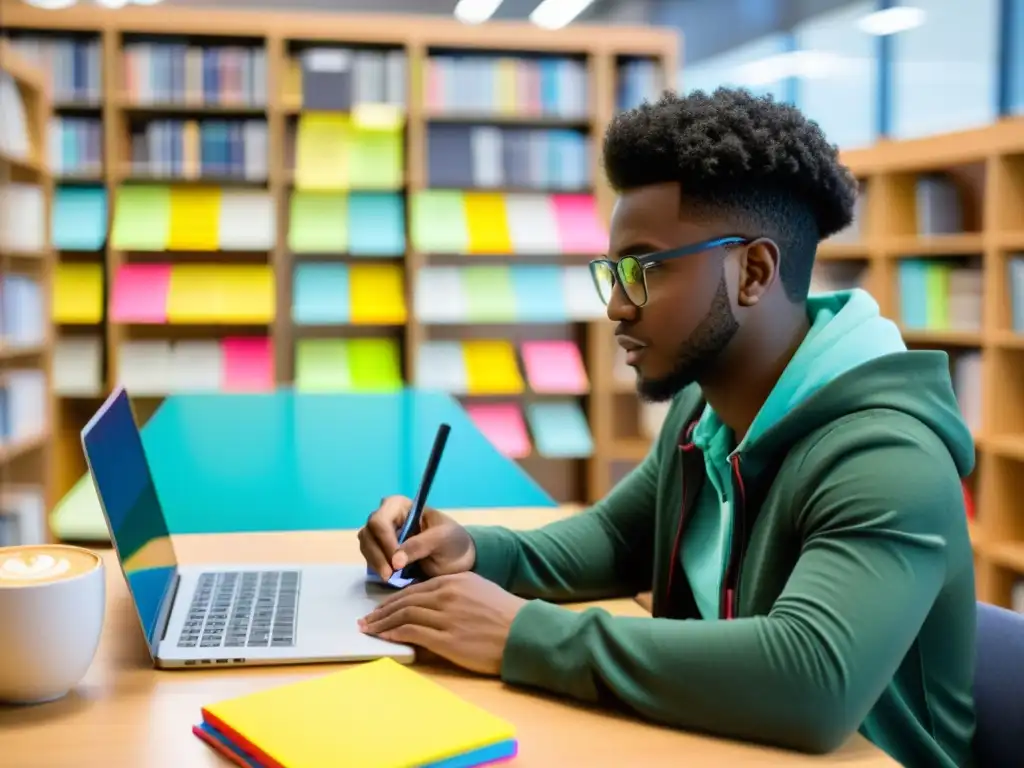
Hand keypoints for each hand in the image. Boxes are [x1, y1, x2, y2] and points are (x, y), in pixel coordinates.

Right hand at [358, 495, 475, 581]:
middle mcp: (387, 517)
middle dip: (377, 554)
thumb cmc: (453, 541)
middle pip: (368, 533)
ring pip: (366, 546)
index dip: (384, 540)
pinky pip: (370, 558)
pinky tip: (389, 577)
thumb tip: (395, 561)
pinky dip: (376, 568)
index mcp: (400, 506)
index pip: (380, 519)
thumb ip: (420, 545)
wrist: (458, 559)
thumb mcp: (442, 539)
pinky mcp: (382, 552)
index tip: (396, 561)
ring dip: (375, 562)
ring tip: (389, 578)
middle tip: (390, 575)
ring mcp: (382, 535)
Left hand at [359, 572, 526, 675]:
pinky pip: (414, 633)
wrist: (524, 632)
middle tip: (365, 620)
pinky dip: (396, 634)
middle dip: (381, 611)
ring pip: (405, 615)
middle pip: (404, 601)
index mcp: (454, 581)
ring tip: (369, 630)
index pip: (414, 589)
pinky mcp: (448, 639)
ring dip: (383, 623)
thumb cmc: (505, 614)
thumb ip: (454, 592)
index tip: (380, 608)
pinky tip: (386, 637)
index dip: (392, 600)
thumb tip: (431, 602)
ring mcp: (447, 616)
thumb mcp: (478, 590)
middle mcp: (447, 595)